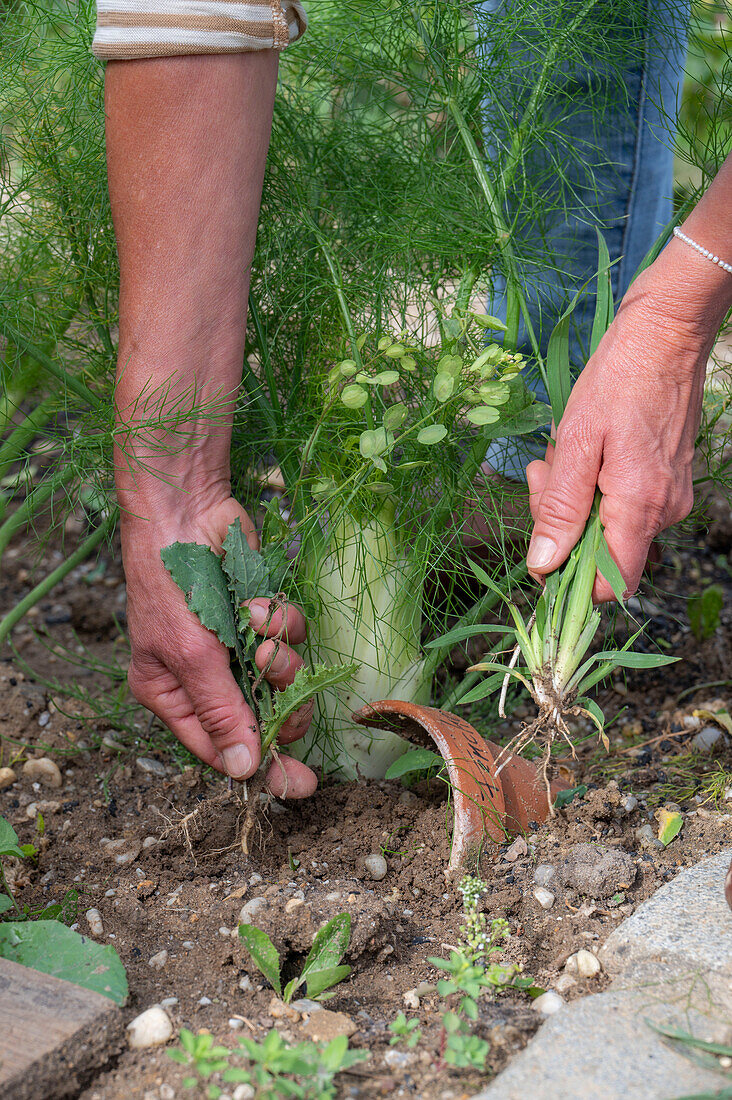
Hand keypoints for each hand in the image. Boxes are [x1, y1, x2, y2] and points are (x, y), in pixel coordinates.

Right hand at [121, 494, 316, 796]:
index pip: (223, 750)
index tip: (304, 786)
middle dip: (280, 701)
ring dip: (283, 659)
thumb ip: (221, 712)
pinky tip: (263, 606)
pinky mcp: (261, 620)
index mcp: (173, 697)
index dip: (264, 769)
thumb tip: (245, 770)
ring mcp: (236, 648)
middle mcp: (206, 679)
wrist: (186, 511)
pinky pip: (291, 641)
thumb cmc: (170, 584)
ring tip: (266, 634)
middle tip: (281, 678)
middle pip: (263, 719)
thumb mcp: (190, 655)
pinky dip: (283, 625)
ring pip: (284, 681)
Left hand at [525, 262, 711, 600]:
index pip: (612, 584)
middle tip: (543, 473)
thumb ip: (560, 510)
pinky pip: (620, 503)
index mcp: (640, 508)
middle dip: (560, 521)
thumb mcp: (576, 444)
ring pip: (606, 524)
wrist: (665, 335)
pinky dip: (592, 484)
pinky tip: (581, 450)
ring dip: (572, 497)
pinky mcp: (666, 481)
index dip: (570, 579)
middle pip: (601, 552)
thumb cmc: (618, 381)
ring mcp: (668, 496)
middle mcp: (663, 512)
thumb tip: (543, 565)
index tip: (540, 549)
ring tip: (561, 452)